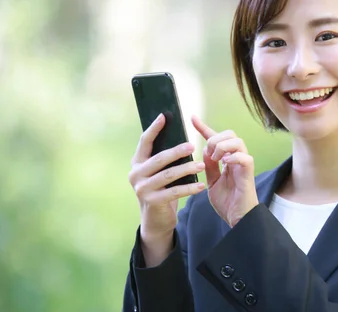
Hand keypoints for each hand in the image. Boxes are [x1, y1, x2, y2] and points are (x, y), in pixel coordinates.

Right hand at [128, 113, 205, 266]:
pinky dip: (190, 189)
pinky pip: (175, 192)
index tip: (165, 116)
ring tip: (201, 165)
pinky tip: (202, 186)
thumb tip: (180, 136)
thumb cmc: (161, 190)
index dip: (154, 128)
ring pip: (168, 175)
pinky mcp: (152, 202)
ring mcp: (142, 189)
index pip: (144, 141)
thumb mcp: (159, 172)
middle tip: (193, 145)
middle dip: (177, 151)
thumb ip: (163, 158)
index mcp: (137, 162)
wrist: (156, 220)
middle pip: (159, 158)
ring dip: (186, 169)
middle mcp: (136, 174)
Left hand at [191, 116, 258, 227]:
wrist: (237, 218)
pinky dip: (233, 157)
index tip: (192, 118)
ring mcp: (243, 165)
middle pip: (230, 133)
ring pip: (237, 141)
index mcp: (226, 159)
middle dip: (215, 138)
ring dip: (223, 147)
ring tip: (216, 159)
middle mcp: (236, 158)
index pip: (216, 138)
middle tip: (208, 153)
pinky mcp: (248, 173)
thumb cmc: (227, 201)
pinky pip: (245, 157)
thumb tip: (204, 150)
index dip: (204, 127)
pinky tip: (224, 163)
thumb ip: (209, 166)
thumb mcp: (212, 181)